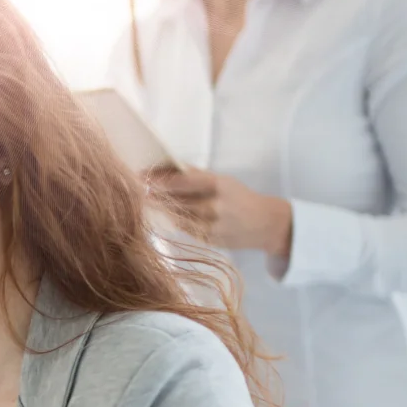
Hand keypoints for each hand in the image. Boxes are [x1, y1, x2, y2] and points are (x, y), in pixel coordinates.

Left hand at [149, 166, 293, 259]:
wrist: (266, 223)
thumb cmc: (240, 197)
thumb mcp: (223, 180)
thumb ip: (196, 174)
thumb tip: (167, 166)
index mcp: (218, 185)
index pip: (181, 182)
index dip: (159, 180)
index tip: (142, 176)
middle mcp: (214, 206)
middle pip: (175, 201)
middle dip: (155, 196)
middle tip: (139, 190)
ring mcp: (211, 225)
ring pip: (176, 217)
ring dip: (161, 210)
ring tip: (148, 202)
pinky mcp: (209, 240)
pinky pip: (184, 230)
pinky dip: (173, 222)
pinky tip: (167, 215)